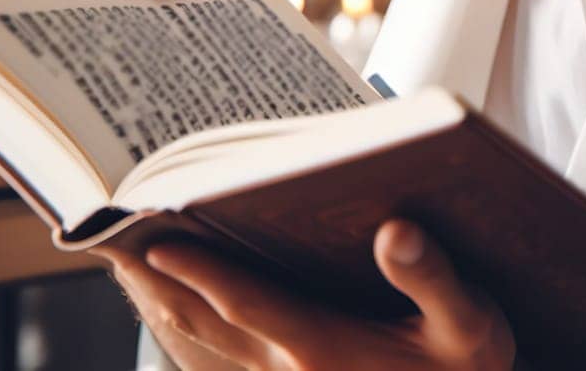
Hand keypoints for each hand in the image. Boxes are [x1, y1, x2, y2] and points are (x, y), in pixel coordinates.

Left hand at [100, 220, 514, 370]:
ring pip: (205, 340)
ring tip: (127, 260)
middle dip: (157, 280)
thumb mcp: (472, 327)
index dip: (199, 269)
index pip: (246, 302)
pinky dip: (191, 322)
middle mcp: (292, 368)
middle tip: (113, 239)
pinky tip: (178, 297)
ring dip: (165, 301)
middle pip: (204, 321)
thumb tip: (396, 230)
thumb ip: (434, 279)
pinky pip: (223, 352)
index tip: (152, 238)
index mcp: (327, 348)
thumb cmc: (470, 370)